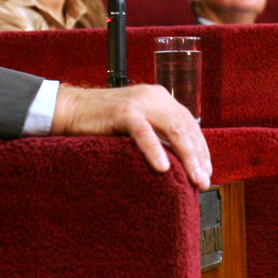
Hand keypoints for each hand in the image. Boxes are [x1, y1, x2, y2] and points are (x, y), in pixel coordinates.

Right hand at [52, 84, 211, 189]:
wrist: (70, 109)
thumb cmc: (102, 122)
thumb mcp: (137, 124)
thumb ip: (157, 133)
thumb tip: (179, 160)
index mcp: (160, 98)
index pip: (189, 124)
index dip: (201, 149)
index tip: (207, 171)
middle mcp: (154, 96)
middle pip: (185, 127)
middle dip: (198, 156)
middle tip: (204, 181)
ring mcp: (139, 102)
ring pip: (172, 129)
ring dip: (186, 157)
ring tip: (193, 178)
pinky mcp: (123, 111)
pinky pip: (144, 132)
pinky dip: (155, 151)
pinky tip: (163, 168)